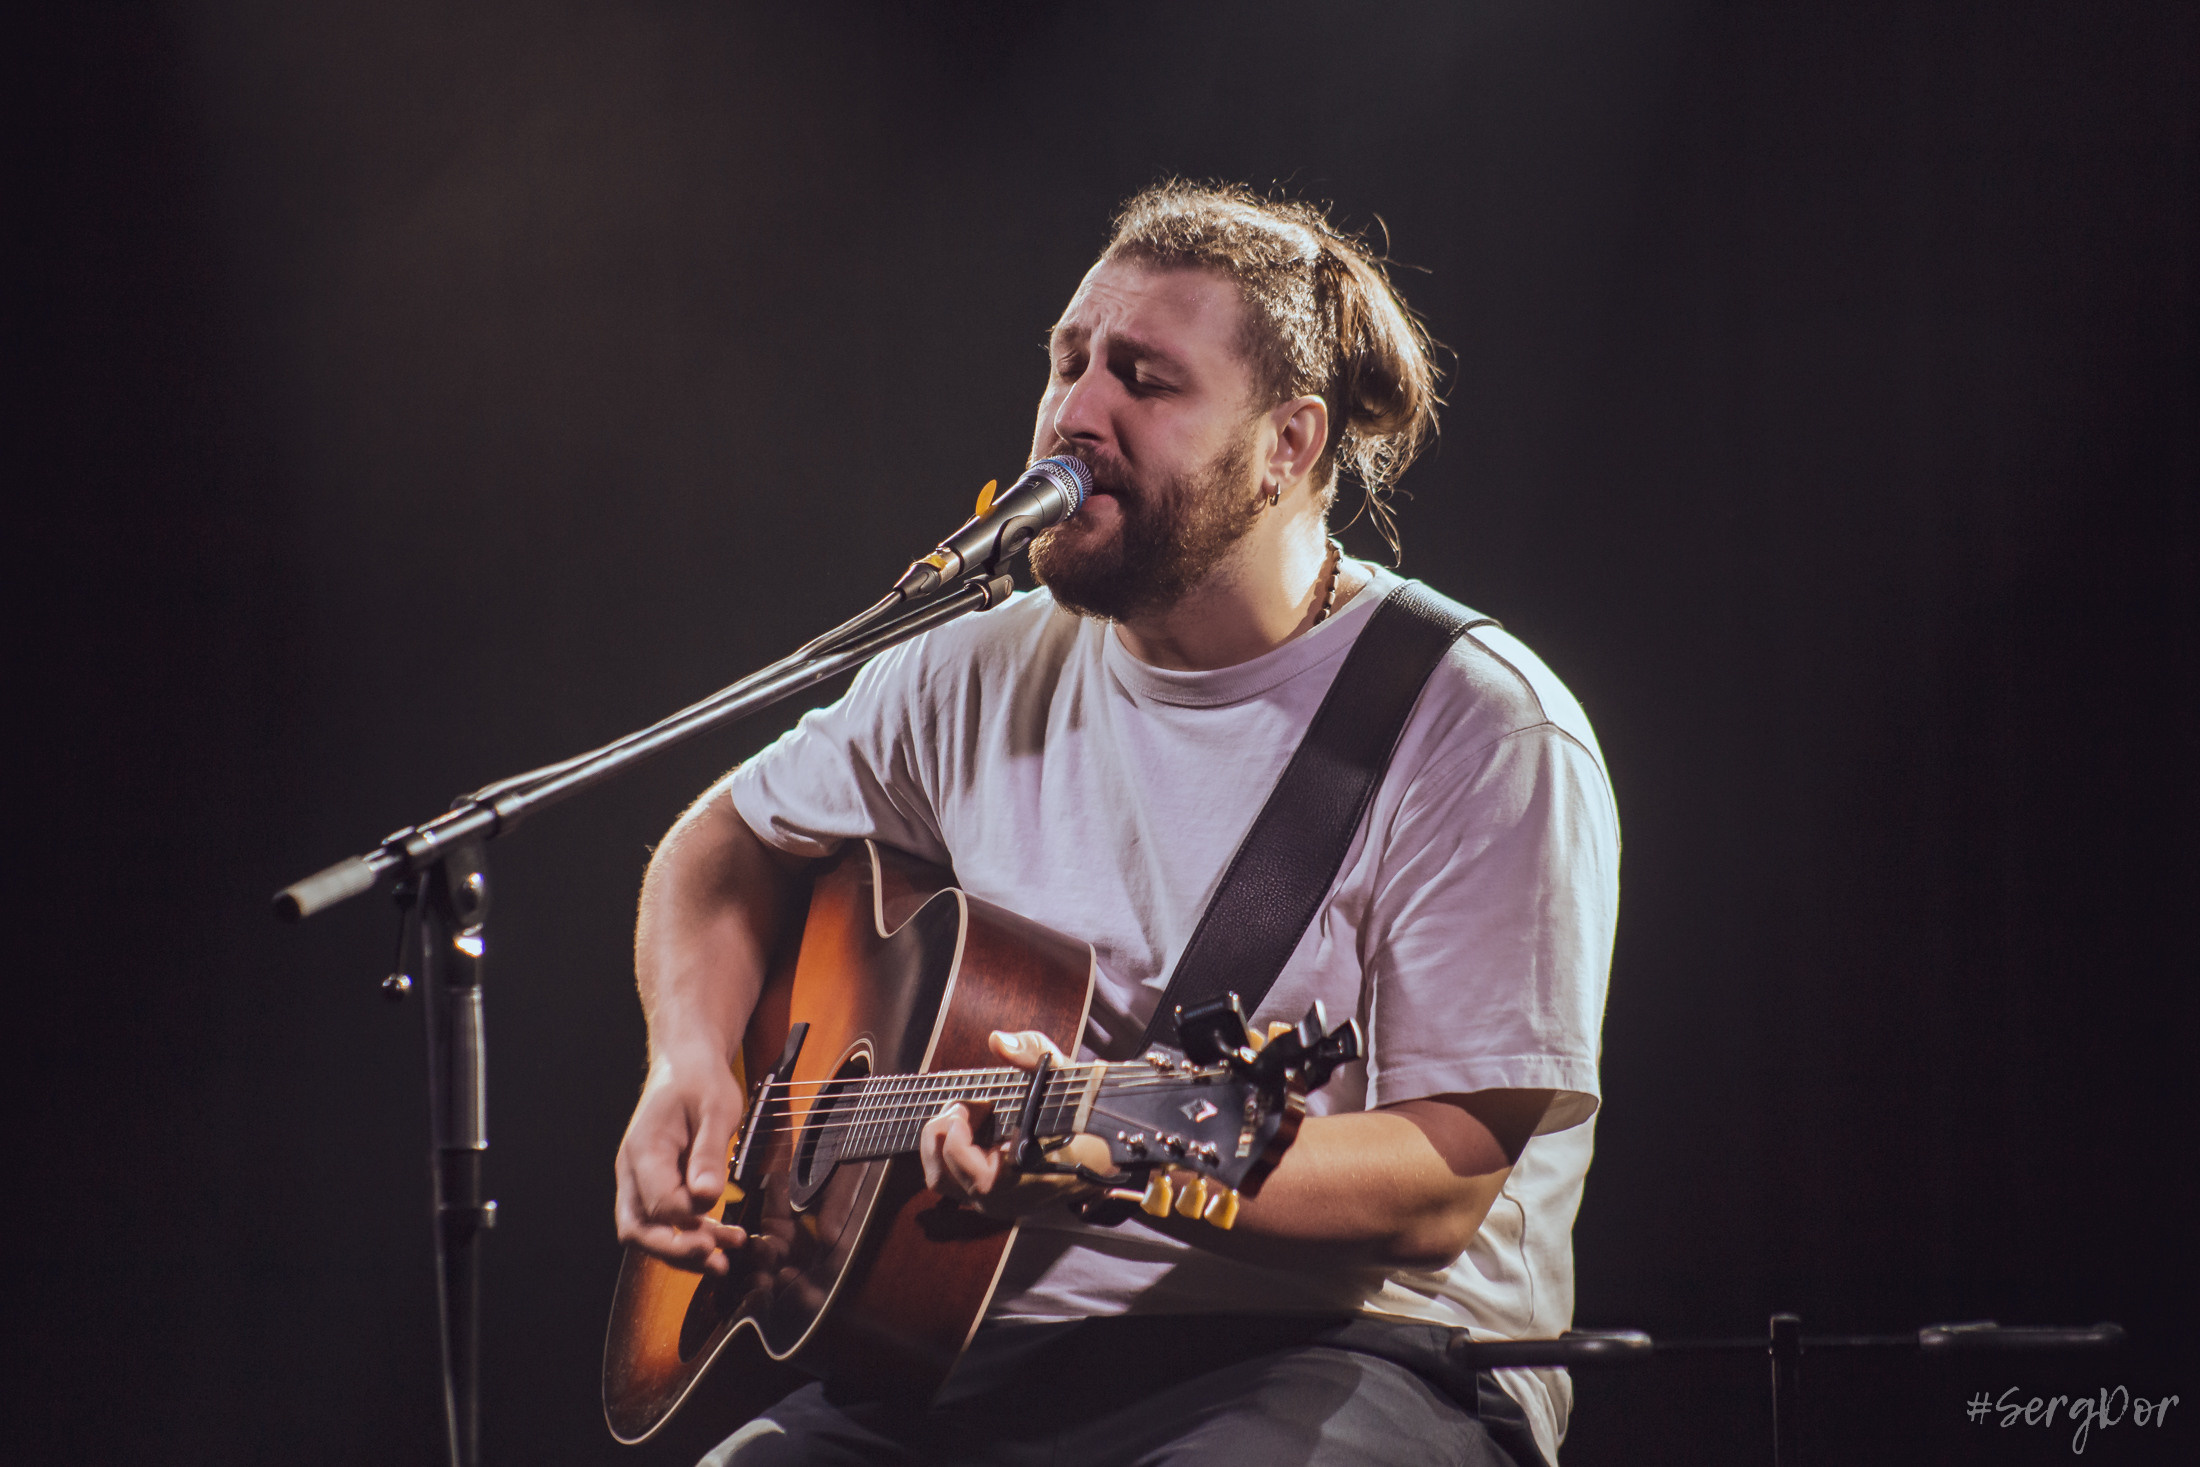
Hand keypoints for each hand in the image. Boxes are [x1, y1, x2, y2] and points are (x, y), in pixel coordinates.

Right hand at [613, 1045, 751, 1275]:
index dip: (686, 1219)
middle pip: (637, 1229)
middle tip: (715, 1261)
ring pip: (647, 1232)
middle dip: (674, 1252)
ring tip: (723, 1261)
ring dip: (682, 1251)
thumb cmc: (700, 1080)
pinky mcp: (654, 1186)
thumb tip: (706, 1197)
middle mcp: (633, 1170)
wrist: (687, 1065)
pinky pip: (663, 1221)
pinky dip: (688, 1236)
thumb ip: (709, 1152)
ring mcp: (640, 1180)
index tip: (719, 1220)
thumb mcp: (716, 1108)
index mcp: (644, 1149)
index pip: (656, 1202)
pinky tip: (722, 1240)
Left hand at [919, 1030, 1109, 1216]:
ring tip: (966, 1113)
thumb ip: (1031, 1053)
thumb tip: (997, 1041)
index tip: (977, 1101)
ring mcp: (995, 1203)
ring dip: (943, 1141)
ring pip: (942, 1179)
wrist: (1107, 1148)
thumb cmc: (1083, 1113)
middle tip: (963, 1105)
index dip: (958, 1127)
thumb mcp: (1062, 1075)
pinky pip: (954, 1179)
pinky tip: (973, 1127)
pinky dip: (952, 1151)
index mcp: (1018, 1179)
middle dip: (941, 1132)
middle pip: (940, 1174)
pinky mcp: (991, 1198)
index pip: (963, 1164)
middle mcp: (1002, 1200)